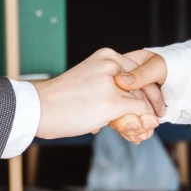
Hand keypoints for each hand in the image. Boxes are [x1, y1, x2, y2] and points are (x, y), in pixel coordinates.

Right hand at [32, 48, 162, 142]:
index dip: (148, 89)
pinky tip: (135, 134)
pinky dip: (141, 124)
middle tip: (150, 121)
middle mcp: (111, 65)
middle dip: (150, 105)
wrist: (39, 108)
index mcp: (106, 56)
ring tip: (141, 131)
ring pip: (143, 101)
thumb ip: (110, 86)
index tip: (151, 103)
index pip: (140, 70)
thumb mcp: (88, 79)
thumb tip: (133, 106)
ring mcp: (112, 84)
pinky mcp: (111, 104)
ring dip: (145, 118)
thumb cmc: (60, 99)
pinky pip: (139, 112)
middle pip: (145, 85)